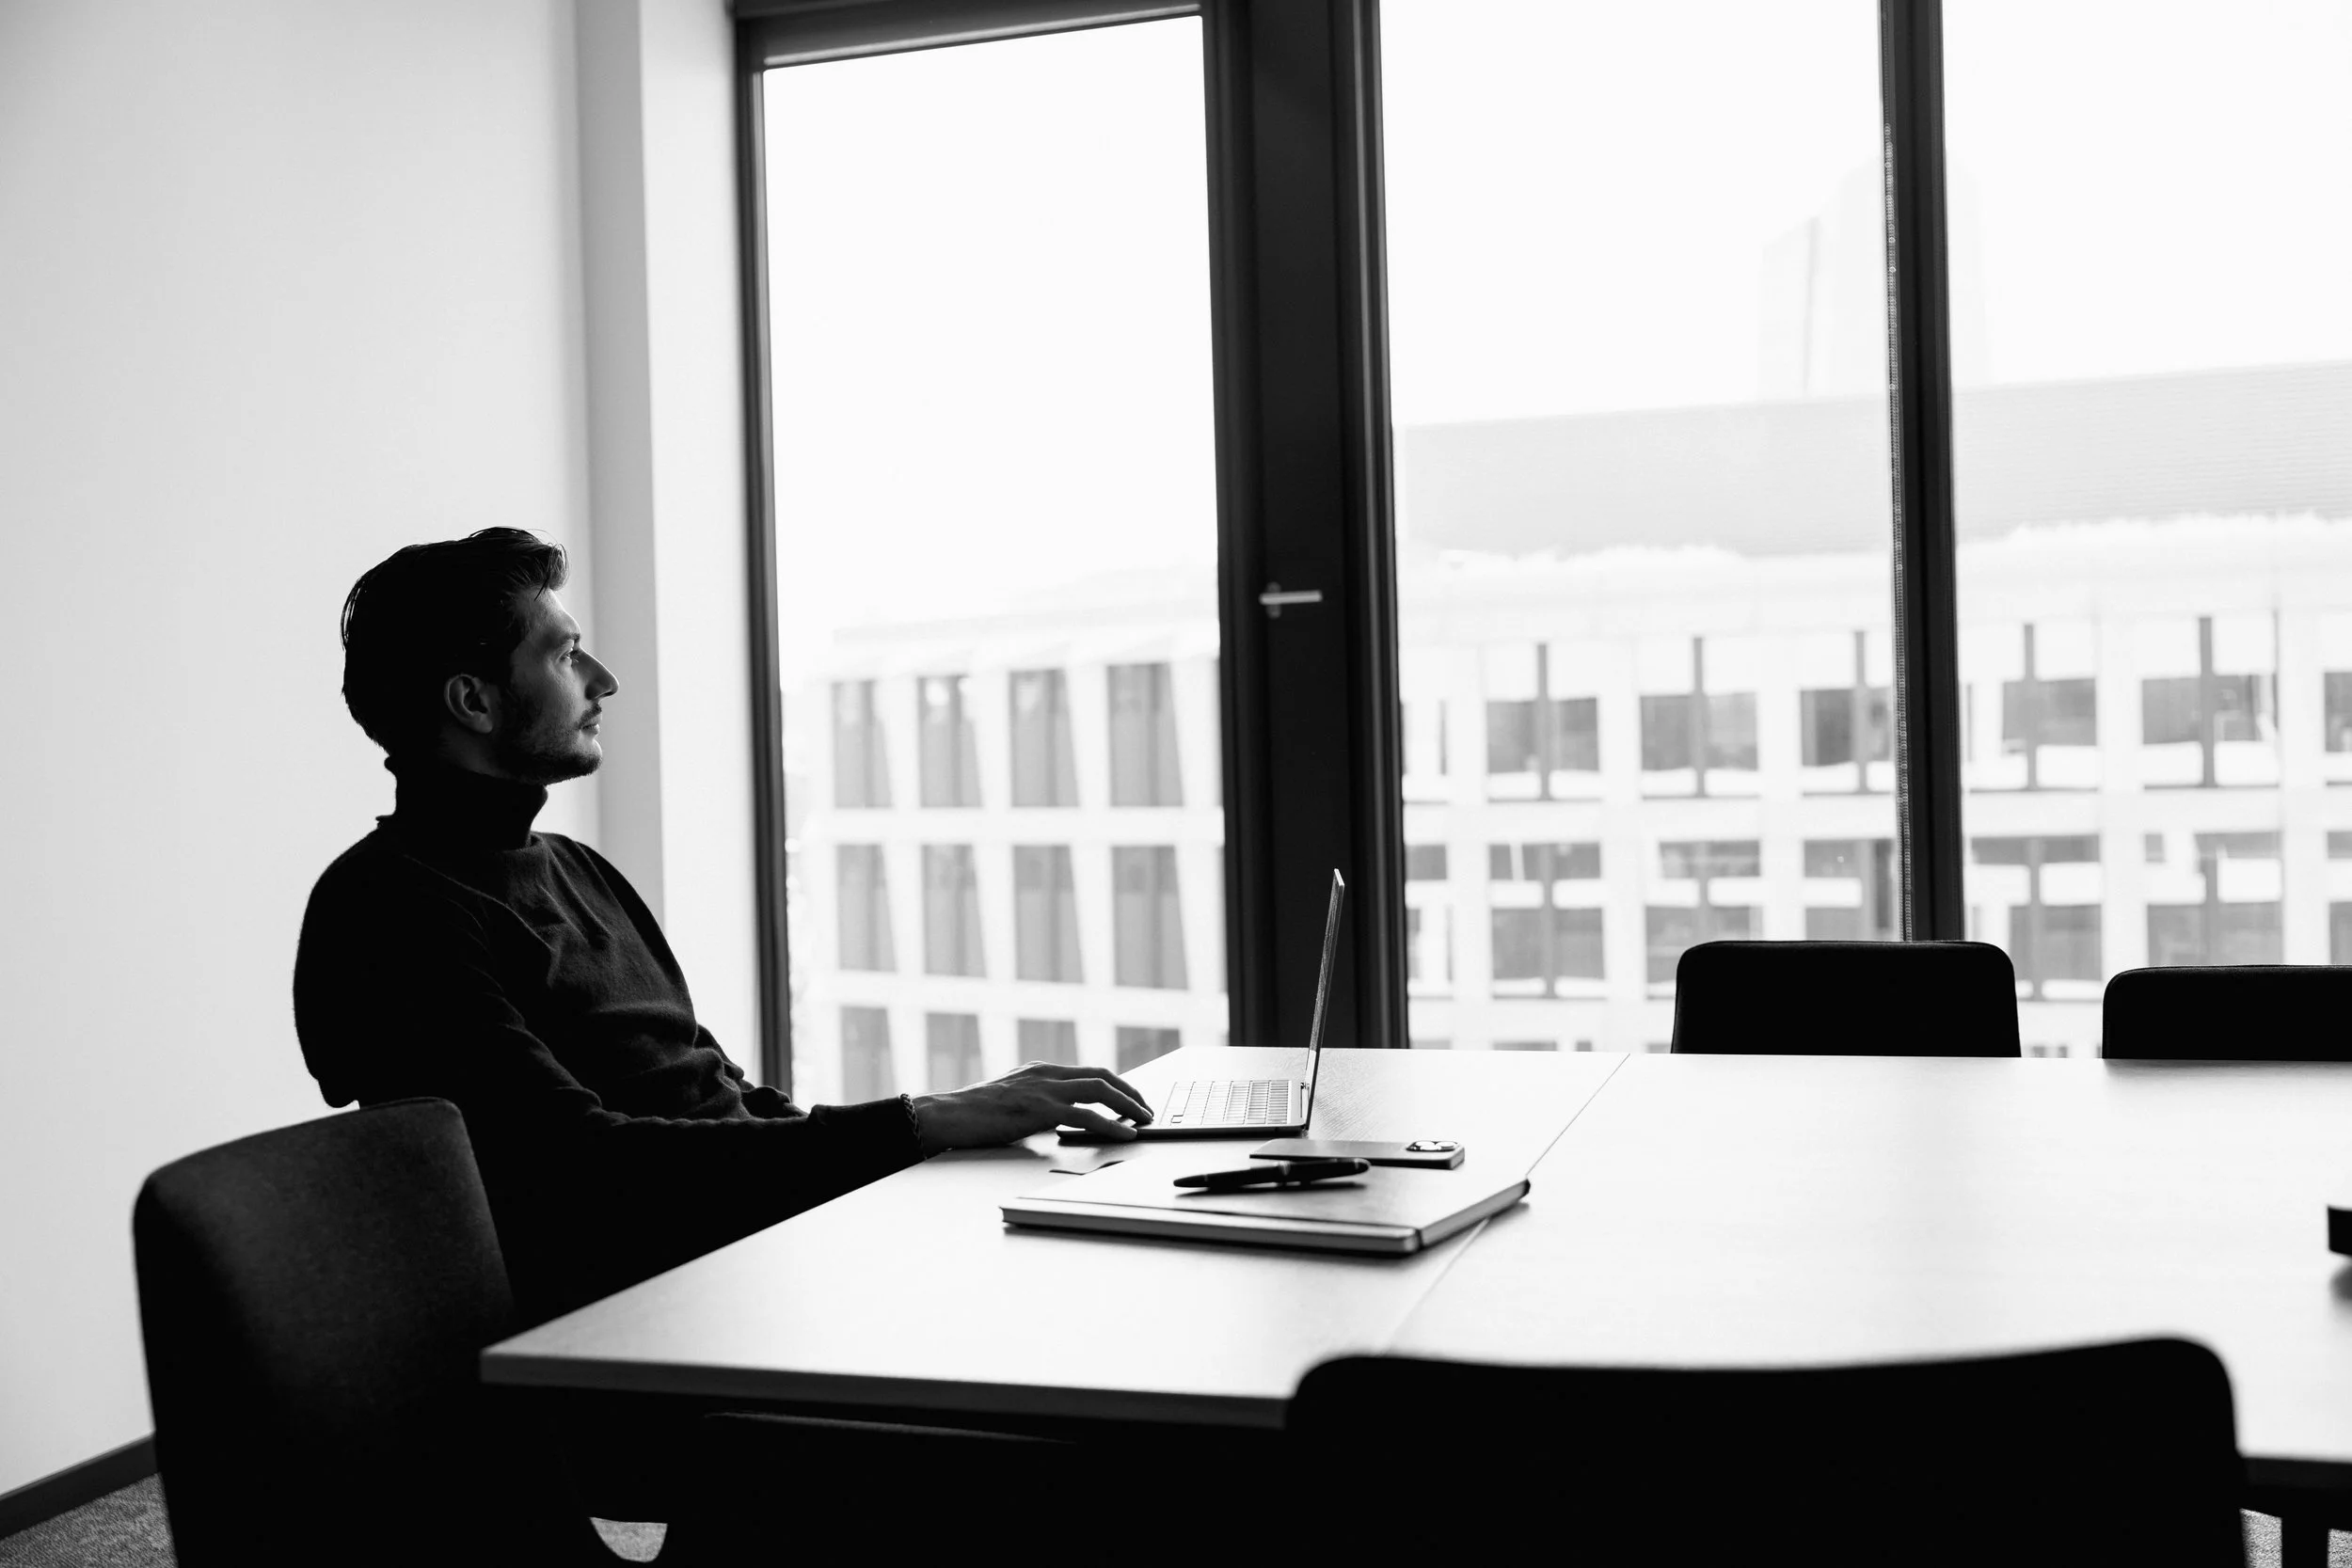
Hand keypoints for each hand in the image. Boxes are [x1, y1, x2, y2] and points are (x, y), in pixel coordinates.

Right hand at [909, 1061, 1154, 1154]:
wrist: (946, 1115)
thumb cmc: (972, 1115)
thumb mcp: (1011, 1102)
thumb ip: (1036, 1106)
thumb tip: (1060, 1123)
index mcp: (1039, 1071)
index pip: (1087, 1072)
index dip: (1115, 1084)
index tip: (1131, 1098)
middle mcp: (1045, 1074)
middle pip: (1101, 1076)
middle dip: (1129, 1092)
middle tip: (1146, 1109)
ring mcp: (1042, 1088)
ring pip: (1099, 1090)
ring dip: (1128, 1105)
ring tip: (1144, 1120)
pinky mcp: (1039, 1109)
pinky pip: (1085, 1115)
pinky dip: (1110, 1124)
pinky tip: (1124, 1134)